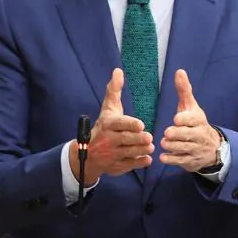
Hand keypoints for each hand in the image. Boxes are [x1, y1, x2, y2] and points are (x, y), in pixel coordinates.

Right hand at [72, 68, 153, 185]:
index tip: (141, 124)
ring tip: (151, 146)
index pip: (119, 124)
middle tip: (149, 137)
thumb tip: (118, 71)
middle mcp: (108, 140)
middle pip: (125, 139)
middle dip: (138, 139)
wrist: (87, 155)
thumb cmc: (103, 127)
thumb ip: (114, 91)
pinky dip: (139, 162)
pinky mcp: (117, 166)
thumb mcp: (107, 109)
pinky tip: (147, 158)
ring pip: (128, 153)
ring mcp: (112, 155)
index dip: (130, 124)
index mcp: (108, 124)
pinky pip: (129, 165)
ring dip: (141, 150)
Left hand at [159, 69, 220, 173]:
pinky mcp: (191, 161)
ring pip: (184, 149)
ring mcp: (196, 149)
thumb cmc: (195, 123)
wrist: (212, 148)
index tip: (176, 119)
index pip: (193, 119)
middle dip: (178, 134)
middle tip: (166, 134)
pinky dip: (173, 160)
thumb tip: (179, 71)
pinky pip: (182, 161)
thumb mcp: (191, 106)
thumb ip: (184, 90)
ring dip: (173, 147)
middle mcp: (199, 135)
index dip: (185, 119)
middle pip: (189, 135)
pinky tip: (163, 158)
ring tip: (163, 143)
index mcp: (198, 120)